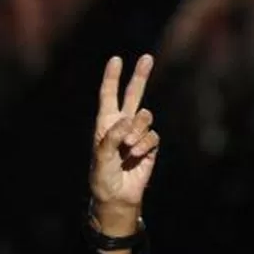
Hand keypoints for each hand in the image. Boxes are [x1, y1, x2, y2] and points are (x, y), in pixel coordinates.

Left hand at [89, 54, 160, 232]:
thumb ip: (111, 137)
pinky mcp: (150, 145)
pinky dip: (144, 145)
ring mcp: (137, 134)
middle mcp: (122, 125)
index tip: (116, 59)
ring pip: (145, 117)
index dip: (112, 78)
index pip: (108, 96)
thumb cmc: (102, 177)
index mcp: (105, 124)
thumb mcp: (101, 157)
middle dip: (140, 76)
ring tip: (128, 148)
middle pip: (133, 95)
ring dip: (137, 131)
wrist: (117, 196)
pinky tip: (136, 156)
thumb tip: (127, 121)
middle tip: (147, 57)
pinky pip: (152, 135)